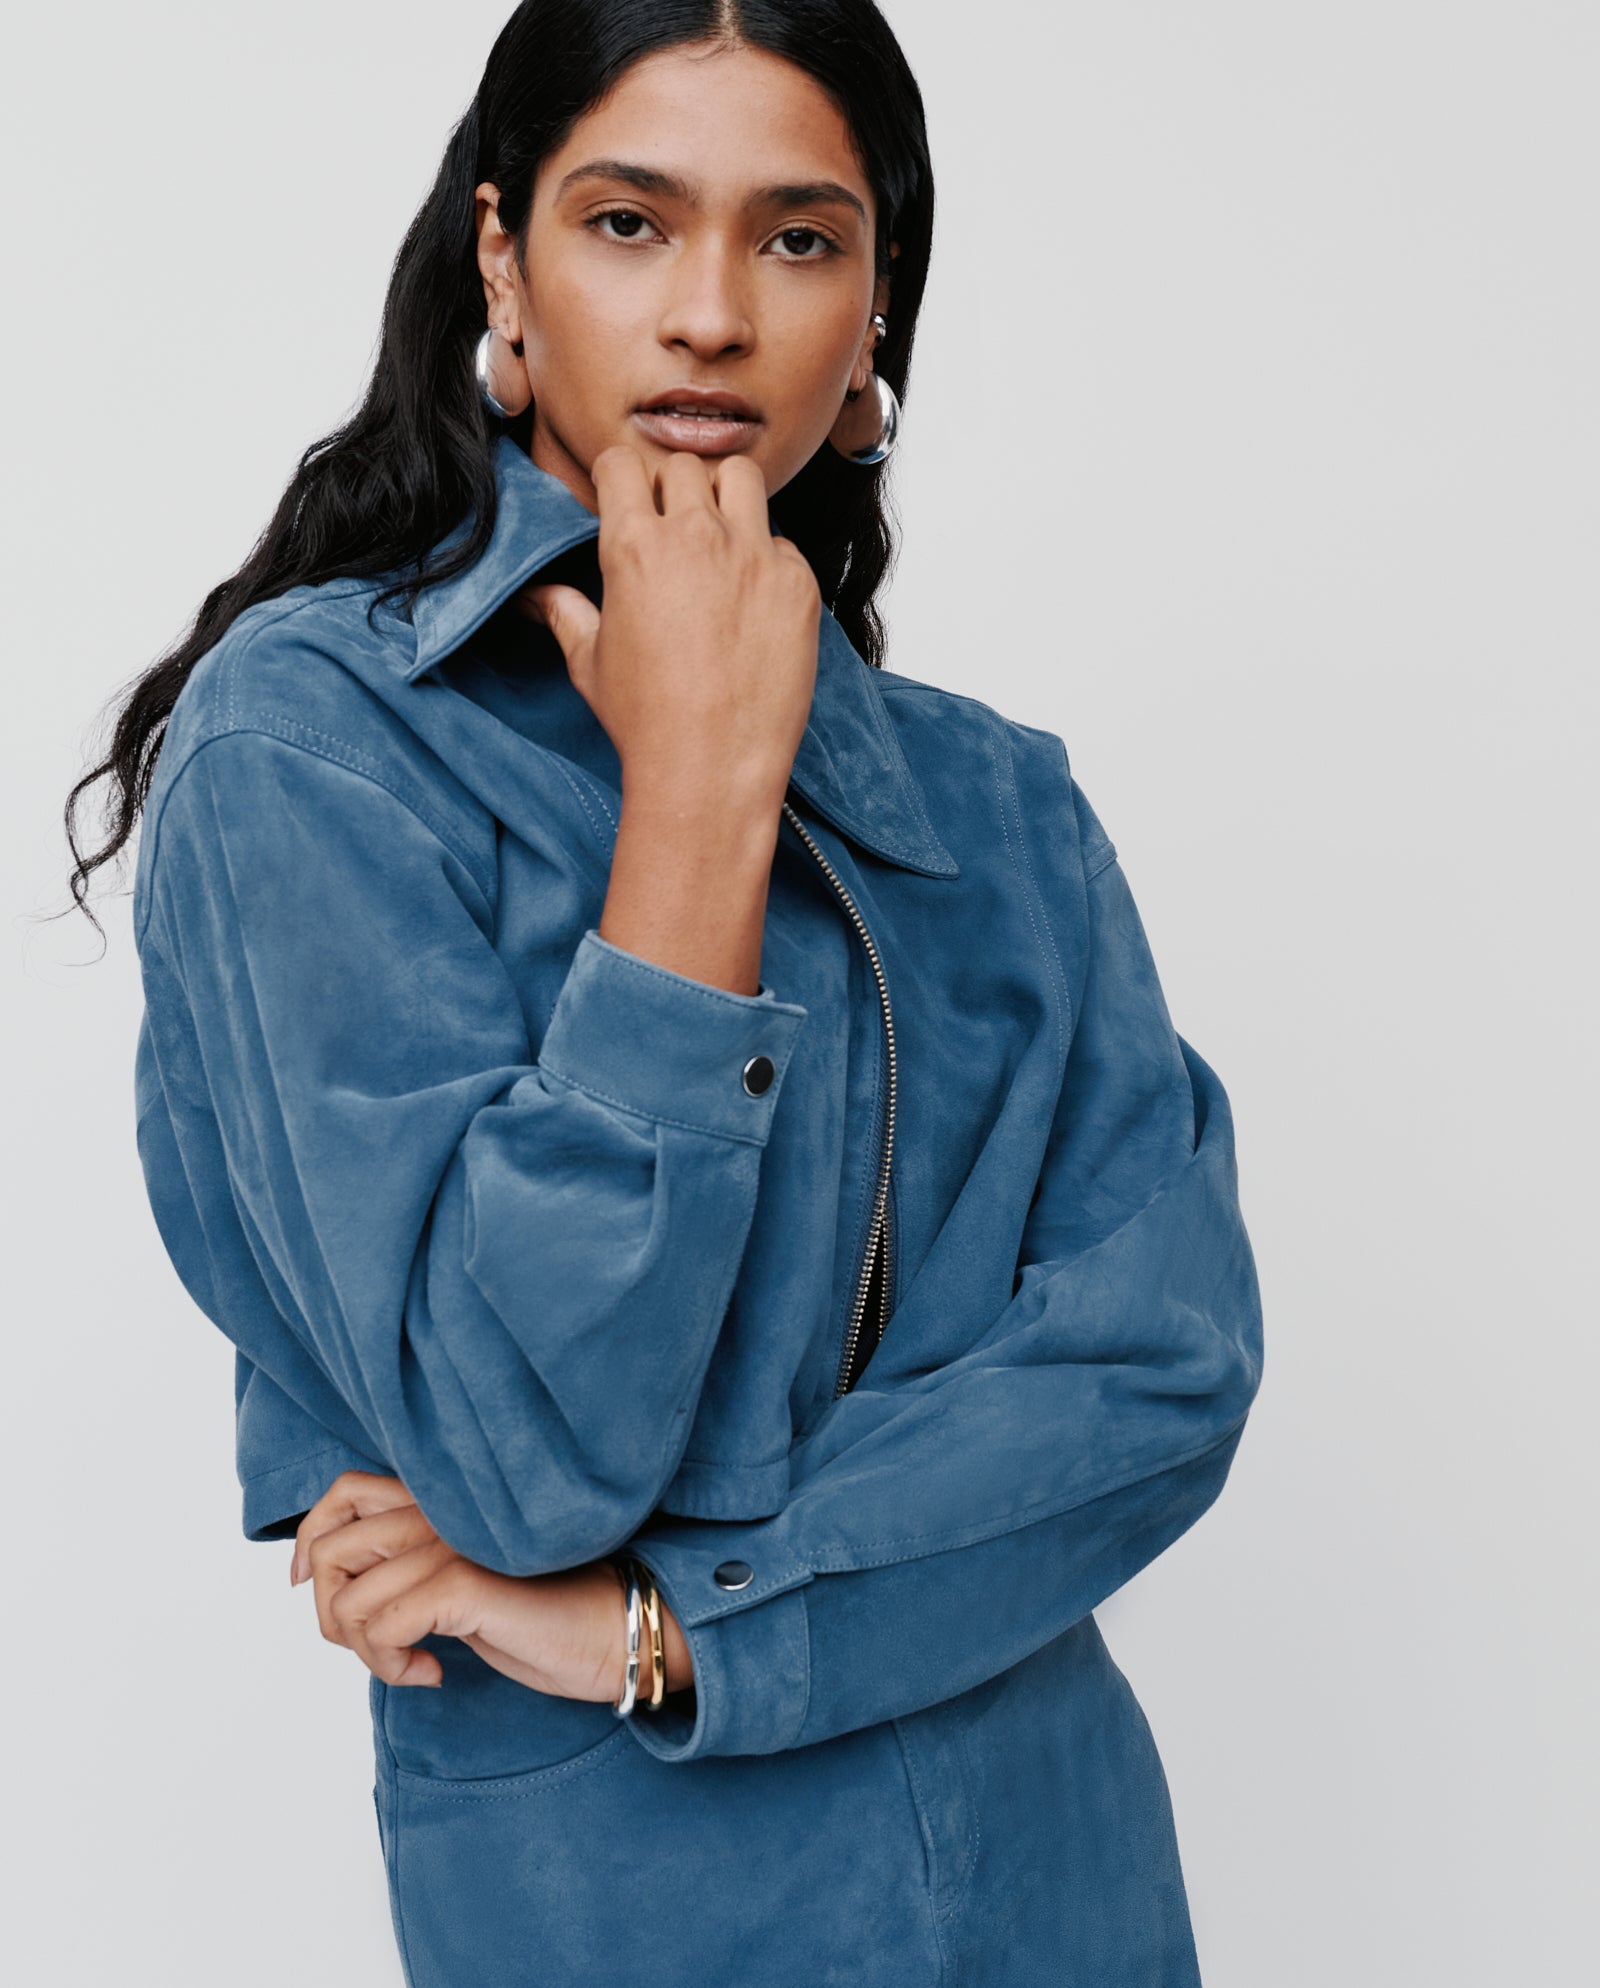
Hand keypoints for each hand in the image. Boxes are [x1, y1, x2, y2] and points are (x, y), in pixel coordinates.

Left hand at [289, 1470, 692, 1700]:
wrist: (618, 1629)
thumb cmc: (548, 1614)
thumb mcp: (465, 1585)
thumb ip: (415, 1568)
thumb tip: (342, 1594)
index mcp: (440, 1505)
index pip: (343, 1491)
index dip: (310, 1539)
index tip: (312, 1587)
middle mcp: (441, 1514)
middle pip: (330, 1549)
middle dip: (332, 1614)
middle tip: (374, 1646)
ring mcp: (452, 1545)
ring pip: (348, 1598)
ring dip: (366, 1651)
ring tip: (411, 1662)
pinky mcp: (465, 1584)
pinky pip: (382, 1629)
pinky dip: (392, 1665)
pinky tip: (433, 1673)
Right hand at [515, 445, 819, 816]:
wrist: (712, 767)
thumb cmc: (647, 722)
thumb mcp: (590, 663)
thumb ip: (567, 613)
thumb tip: (537, 596)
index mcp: (634, 547)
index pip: (623, 464)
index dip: (620, 479)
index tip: (626, 499)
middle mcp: (696, 538)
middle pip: (684, 466)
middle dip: (673, 488)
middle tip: (674, 529)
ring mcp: (754, 556)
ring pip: (742, 480)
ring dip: (726, 498)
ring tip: (720, 540)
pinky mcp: (797, 584)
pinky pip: (783, 543)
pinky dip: (768, 559)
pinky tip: (754, 600)